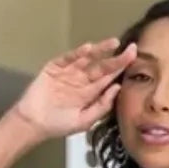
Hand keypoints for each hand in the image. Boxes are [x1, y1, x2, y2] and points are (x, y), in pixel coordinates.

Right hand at [13, 38, 136, 140]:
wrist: (34, 123)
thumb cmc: (59, 125)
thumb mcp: (84, 121)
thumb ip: (101, 106)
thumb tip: (117, 88)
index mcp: (90, 93)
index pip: (109, 78)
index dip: (121, 69)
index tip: (134, 60)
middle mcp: (82, 80)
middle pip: (102, 67)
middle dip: (116, 58)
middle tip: (132, 49)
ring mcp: (69, 72)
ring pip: (87, 59)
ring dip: (100, 51)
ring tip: (113, 43)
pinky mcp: (55, 67)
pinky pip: (68, 59)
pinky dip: (77, 54)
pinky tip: (88, 49)